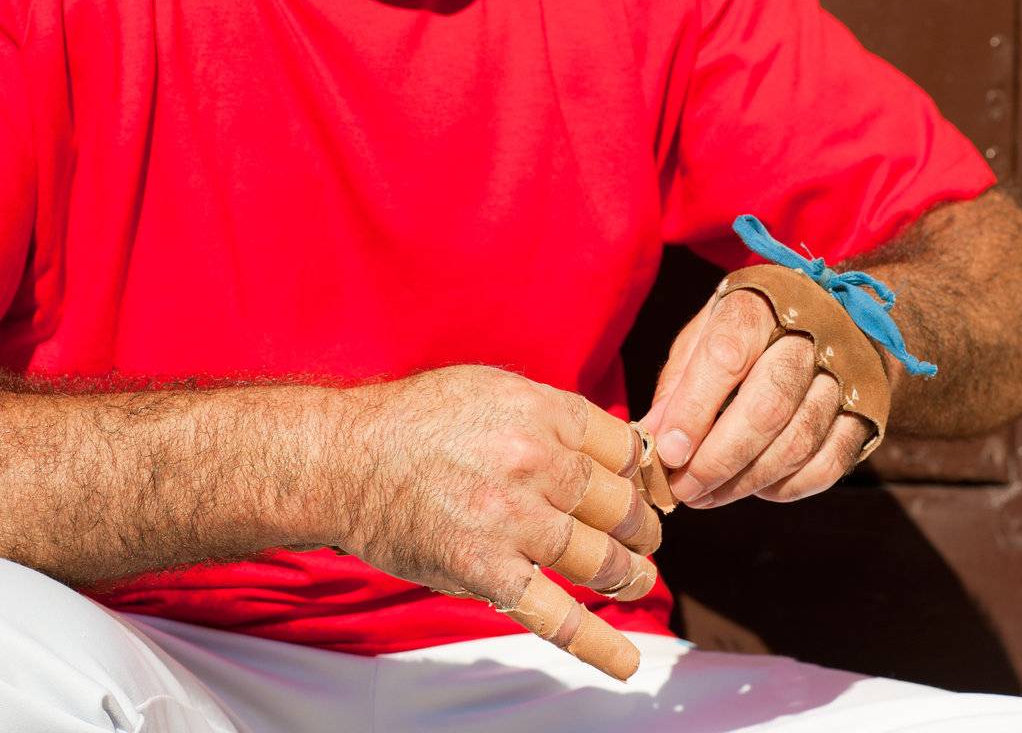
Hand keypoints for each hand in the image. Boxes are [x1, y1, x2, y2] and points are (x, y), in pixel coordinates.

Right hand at [323, 366, 661, 646]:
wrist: (347, 459)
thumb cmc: (415, 419)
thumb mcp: (492, 388)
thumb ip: (548, 414)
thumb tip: (600, 445)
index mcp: (541, 411)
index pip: (624, 449)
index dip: (642, 475)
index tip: (646, 489)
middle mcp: (535, 461)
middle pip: (620, 504)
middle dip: (642, 527)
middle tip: (645, 537)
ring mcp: (512, 519)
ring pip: (599, 557)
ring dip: (629, 575)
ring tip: (637, 580)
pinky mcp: (485, 570)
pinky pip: (554, 613)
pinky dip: (596, 643)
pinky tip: (626, 663)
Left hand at [638, 286, 875, 507]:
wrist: (834, 317)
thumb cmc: (752, 328)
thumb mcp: (707, 331)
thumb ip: (680, 381)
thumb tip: (653, 438)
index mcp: (759, 304)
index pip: (727, 354)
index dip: (695, 408)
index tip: (669, 451)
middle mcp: (810, 335)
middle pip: (768, 404)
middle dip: (720, 457)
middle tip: (684, 488)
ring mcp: (846, 375)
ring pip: (798, 441)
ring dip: (746, 480)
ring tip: (707, 495)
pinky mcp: (867, 413)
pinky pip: (829, 464)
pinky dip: (787, 487)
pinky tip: (755, 488)